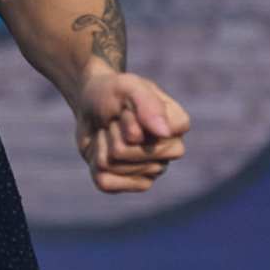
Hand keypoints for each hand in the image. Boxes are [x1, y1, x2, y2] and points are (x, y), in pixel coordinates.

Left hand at [73, 70, 189, 193]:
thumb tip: (164, 133)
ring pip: (113, 167)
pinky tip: (104, 151)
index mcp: (178, 125)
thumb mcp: (128, 86)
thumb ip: (148, 105)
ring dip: (102, 145)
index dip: (128, 119)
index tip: (126, 107)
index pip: (152, 135)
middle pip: (126, 152)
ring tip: (109, 133)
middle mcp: (171, 151)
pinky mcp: (132, 184)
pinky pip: (105, 182)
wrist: (92, 104)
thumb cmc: (113, 92)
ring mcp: (153, 170)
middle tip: (115, 121)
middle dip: (112, 132)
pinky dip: (94, 164)